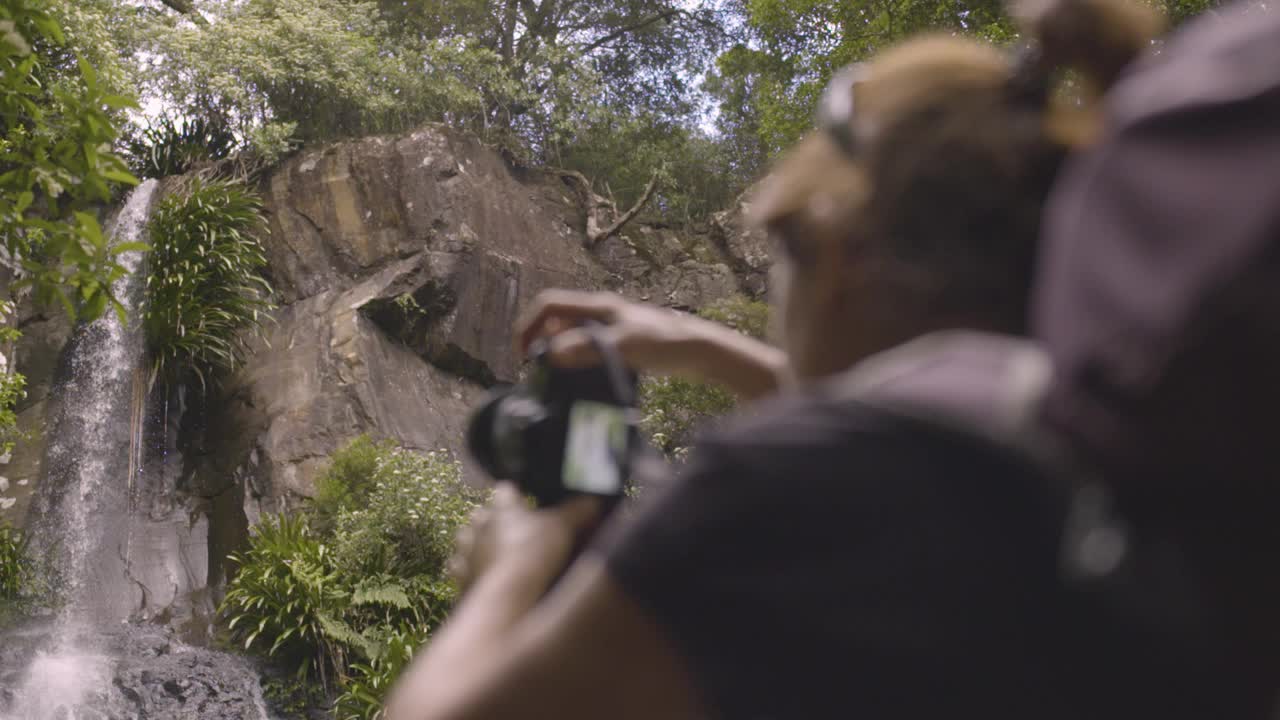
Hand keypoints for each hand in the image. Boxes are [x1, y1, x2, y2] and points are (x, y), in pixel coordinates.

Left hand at [448, 483, 602, 596]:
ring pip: (464, 541)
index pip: (505, 490)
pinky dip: (469, 573)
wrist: (508, 595)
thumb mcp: (563, 528)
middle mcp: (479, 527)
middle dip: (491, 520)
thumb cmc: (534, 553)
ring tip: (492, 553)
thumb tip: (594, 501)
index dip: (516, 495)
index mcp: (503, 508)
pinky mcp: (461, 581)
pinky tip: (481, 579)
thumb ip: (578, 512)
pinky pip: (459, 572)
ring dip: (475, 545)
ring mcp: (466, 554)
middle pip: (480, 514)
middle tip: (511, 531)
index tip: (526, 502)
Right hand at [515, 289, 787, 400]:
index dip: (529, 325)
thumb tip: (552, 353)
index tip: (524, 355)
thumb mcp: (624, 346)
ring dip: (556, 352)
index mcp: (597, 305)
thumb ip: (589, 348)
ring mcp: (608, 327)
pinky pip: (585, 347)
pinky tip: (577, 381)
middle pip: (555, 319)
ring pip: (569, 335)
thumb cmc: (664, 343)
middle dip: (539, 341)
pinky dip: (574, 360)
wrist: (698, 349)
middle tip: (535, 371)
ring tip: (552, 379)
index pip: (549, 304)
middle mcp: (599, 312)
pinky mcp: (618, 343)